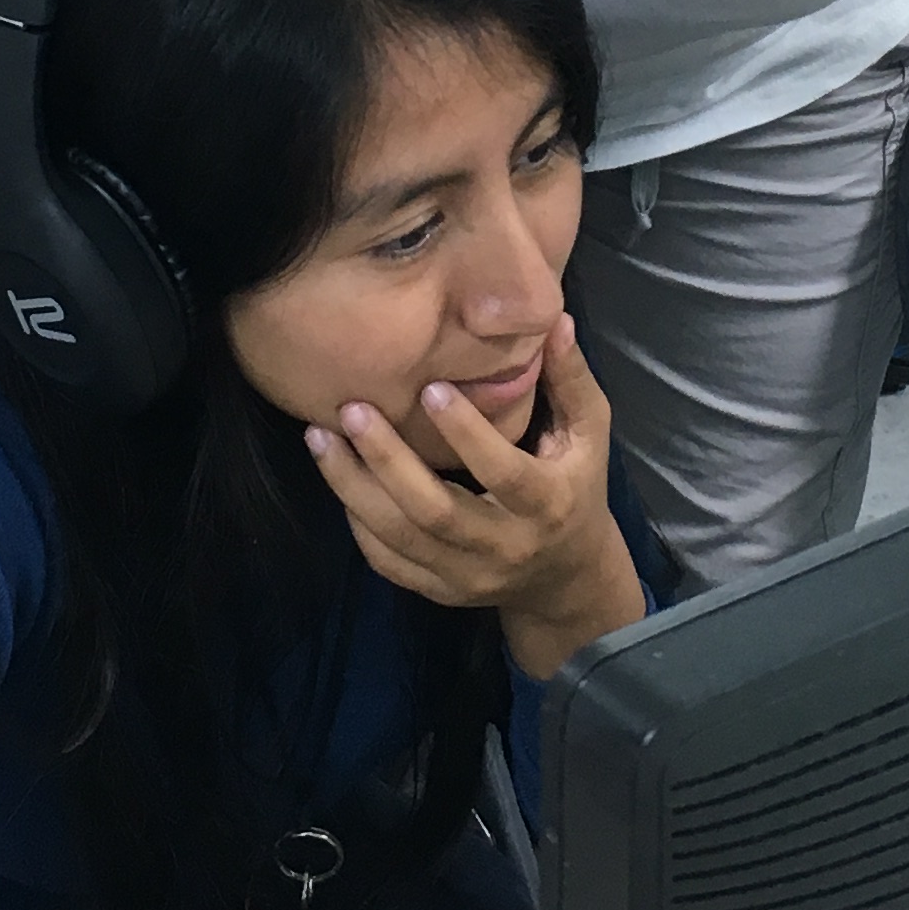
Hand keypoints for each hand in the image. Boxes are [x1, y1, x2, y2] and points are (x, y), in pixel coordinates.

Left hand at [305, 313, 643, 676]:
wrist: (565, 578)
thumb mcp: (589, 434)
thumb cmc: (576, 487)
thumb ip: (571, 379)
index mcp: (547, 504)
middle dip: (388, 461)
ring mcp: (467, 576)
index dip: (467, 434)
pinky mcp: (439, 591)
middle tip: (351, 411)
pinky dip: (357, 522)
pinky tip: (338, 477)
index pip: (504, 473)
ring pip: (400, 539)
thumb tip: (553, 317)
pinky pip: (387, 561)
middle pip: (436, 512)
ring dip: (354, 489)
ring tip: (319, 439)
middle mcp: (505, 546)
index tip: (429, 388)